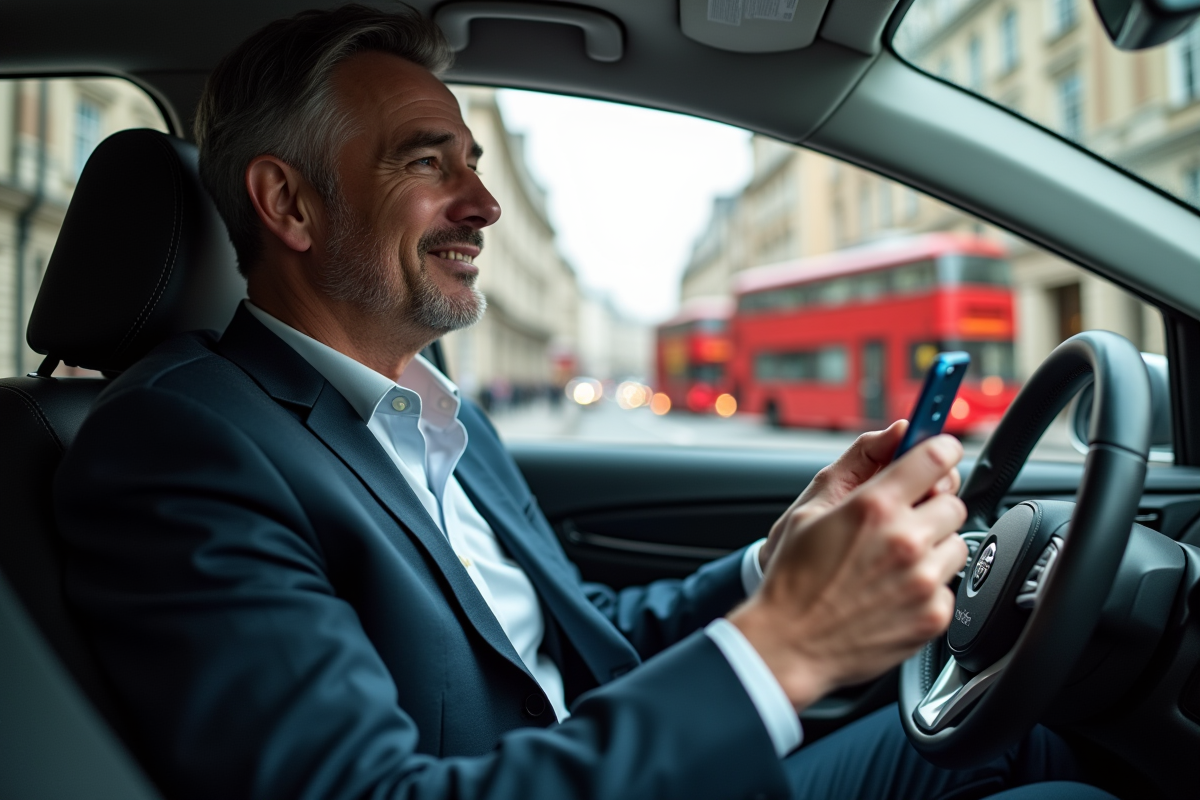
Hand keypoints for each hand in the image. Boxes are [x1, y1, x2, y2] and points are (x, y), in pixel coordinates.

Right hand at [730, 435, 968, 711]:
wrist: (790, 643)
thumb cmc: (794, 577)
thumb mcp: (810, 508)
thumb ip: (858, 462)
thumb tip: (897, 433)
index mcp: (873, 507)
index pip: (935, 457)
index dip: (940, 450)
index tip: (939, 453)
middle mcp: (905, 541)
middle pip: (953, 502)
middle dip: (930, 506)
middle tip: (901, 521)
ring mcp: (923, 581)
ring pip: (957, 544)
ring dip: (934, 547)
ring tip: (894, 562)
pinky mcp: (934, 615)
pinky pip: (950, 585)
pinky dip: (929, 586)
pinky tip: (894, 591)